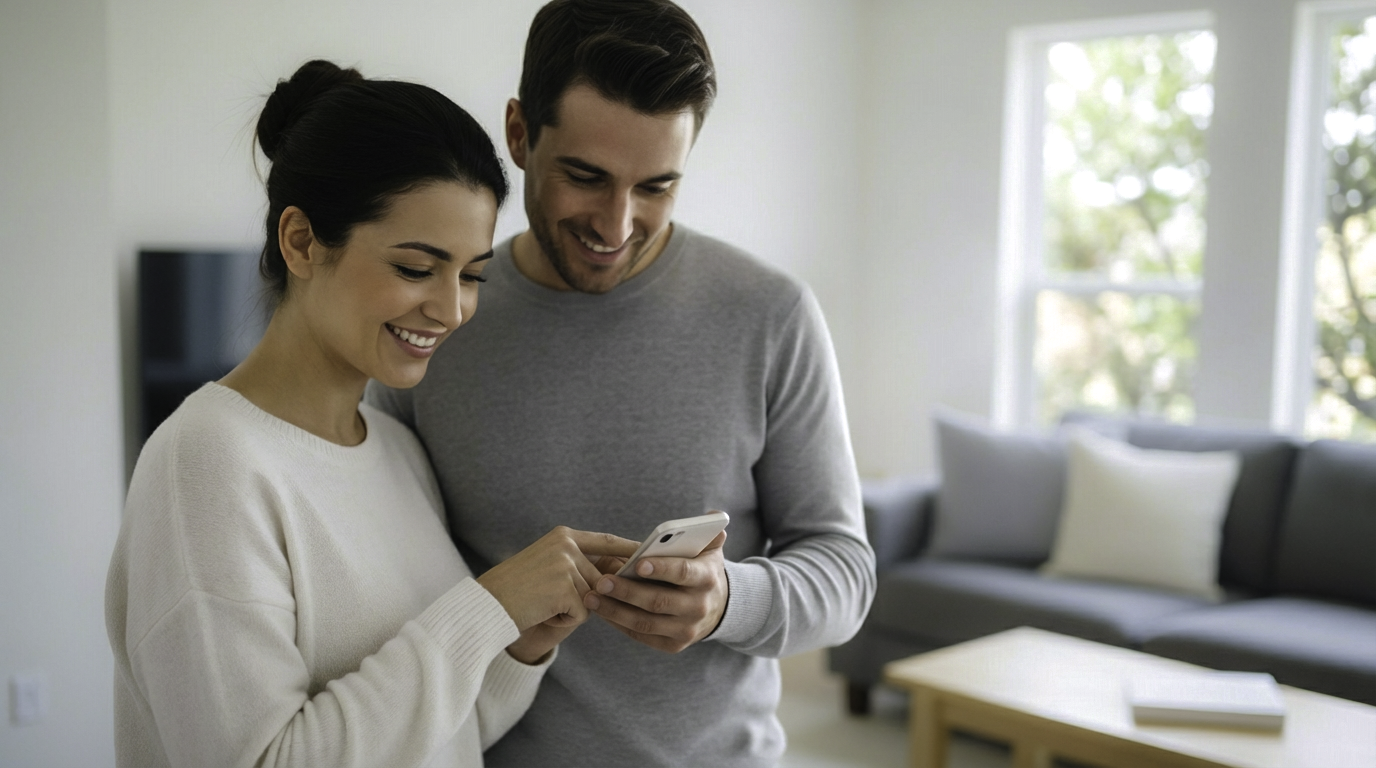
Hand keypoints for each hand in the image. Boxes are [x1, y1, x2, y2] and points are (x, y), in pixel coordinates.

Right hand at [477, 527, 638, 663]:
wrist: (486, 605)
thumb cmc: (515, 591)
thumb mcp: (548, 567)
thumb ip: (579, 567)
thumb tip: (618, 576)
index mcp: (563, 536)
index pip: (606, 541)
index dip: (629, 549)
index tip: (649, 553)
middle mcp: (567, 545)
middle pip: (601, 579)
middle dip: (583, 597)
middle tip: (547, 598)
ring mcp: (566, 565)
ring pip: (592, 598)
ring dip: (571, 609)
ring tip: (542, 603)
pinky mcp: (564, 588)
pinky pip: (581, 614)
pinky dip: (564, 620)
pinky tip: (542, 611)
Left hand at [583, 531, 728, 652]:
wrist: (717, 608)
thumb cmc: (702, 571)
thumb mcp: (709, 551)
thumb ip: (708, 533)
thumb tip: (711, 516)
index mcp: (707, 579)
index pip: (683, 573)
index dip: (661, 569)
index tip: (637, 563)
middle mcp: (699, 608)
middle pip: (658, 601)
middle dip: (627, 591)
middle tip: (602, 581)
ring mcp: (686, 630)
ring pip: (645, 622)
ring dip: (615, 610)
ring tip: (592, 597)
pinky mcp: (673, 645)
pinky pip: (641, 635)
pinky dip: (619, 623)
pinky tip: (602, 610)